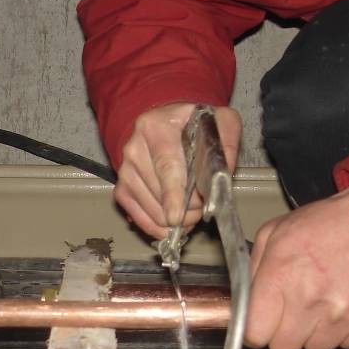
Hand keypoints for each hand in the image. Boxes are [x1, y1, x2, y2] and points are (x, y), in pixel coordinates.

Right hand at [115, 103, 240, 238]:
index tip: (176, 216)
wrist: (165, 125)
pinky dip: (158, 227)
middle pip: (160, 193)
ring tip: (190, 209)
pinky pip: (138, 217)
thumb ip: (226, 142)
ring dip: (175, 220)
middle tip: (202, 204)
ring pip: (151, 210)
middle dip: (186, 209)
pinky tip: (173, 221)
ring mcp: (126, 170)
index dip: (173, 194)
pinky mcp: (122, 188)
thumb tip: (222, 173)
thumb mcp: (218, 121)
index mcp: (157, 128)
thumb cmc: (193, 126)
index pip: (166, 166)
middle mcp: (135, 148)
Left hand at [245, 181, 348, 348]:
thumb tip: (240, 306)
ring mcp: (345, 315)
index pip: (255, 334)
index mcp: (281, 276)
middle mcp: (312, 300)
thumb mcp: (276, 233)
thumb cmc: (330, 223)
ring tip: (328, 300)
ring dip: (318, 332)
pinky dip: (347, 330)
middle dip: (286, 333)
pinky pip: (348, 344)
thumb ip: (252, 272)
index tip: (264, 324)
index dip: (258, 330)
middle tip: (298, 310)